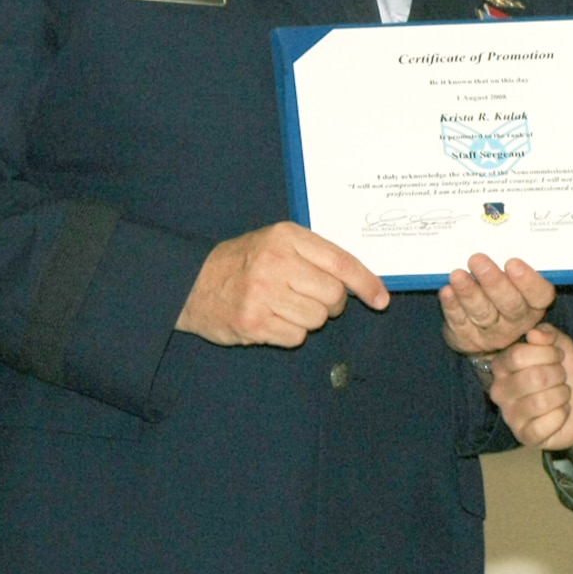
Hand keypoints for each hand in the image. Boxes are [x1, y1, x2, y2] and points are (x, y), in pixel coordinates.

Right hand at [176, 222, 387, 346]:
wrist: (191, 283)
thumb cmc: (245, 262)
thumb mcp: (278, 243)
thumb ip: (316, 255)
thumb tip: (360, 282)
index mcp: (287, 237)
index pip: (341, 262)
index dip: (367, 283)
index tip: (381, 300)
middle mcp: (276, 262)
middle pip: (333, 295)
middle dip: (331, 304)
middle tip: (311, 299)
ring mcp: (263, 294)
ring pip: (317, 319)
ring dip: (309, 319)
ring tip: (284, 307)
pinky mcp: (253, 322)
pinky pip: (296, 337)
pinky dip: (290, 333)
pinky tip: (271, 320)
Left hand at [440, 255, 555, 354]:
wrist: (481, 330)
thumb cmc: (501, 292)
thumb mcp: (513, 281)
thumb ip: (512, 266)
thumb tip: (499, 232)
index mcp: (534, 304)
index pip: (540, 295)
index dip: (528, 281)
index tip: (512, 262)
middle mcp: (517, 321)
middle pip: (510, 304)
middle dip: (493, 282)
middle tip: (477, 260)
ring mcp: (493, 334)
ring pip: (483, 313)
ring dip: (469, 292)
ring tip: (457, 274)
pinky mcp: (468, 338)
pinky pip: (460, 321)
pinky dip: (453, 305)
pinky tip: (447, 291)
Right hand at [489, 325, 572, 458]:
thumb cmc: (567, 373)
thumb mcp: (563, 347)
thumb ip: (549, 334)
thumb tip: (533, 333)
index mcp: (502, 365)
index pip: (518, 355)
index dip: (547, 353)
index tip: (558, 356)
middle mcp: (499, 390)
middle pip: (532, 378)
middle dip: (558, 375)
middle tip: (561, 378)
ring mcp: (509, 415)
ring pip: (540, 402)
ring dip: (562, 395)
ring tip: (562, 394)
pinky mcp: (523, 436)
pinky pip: (543, 426)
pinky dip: (561, 416)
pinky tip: (560, 413)